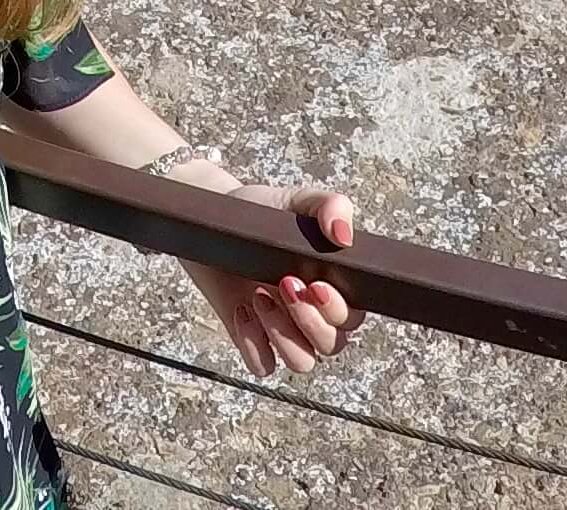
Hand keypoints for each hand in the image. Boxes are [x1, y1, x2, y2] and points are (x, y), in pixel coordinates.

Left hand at [179, 182, 364, 375]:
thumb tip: (344, 235)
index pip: (353, 317)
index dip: (337, 309)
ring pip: (302, 361)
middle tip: (285, 283)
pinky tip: (242, 311)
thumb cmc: (261, 212)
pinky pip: (263, 365)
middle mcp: (311, 312)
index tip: (315, 283)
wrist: (212, 221)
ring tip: (260, 296)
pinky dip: (254, 345)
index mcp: (332, 285)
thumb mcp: (298, 201)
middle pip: (332, 344)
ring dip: (284, 334)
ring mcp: (281, 328)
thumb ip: (330, 205)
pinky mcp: (251, 338)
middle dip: (310, 320)